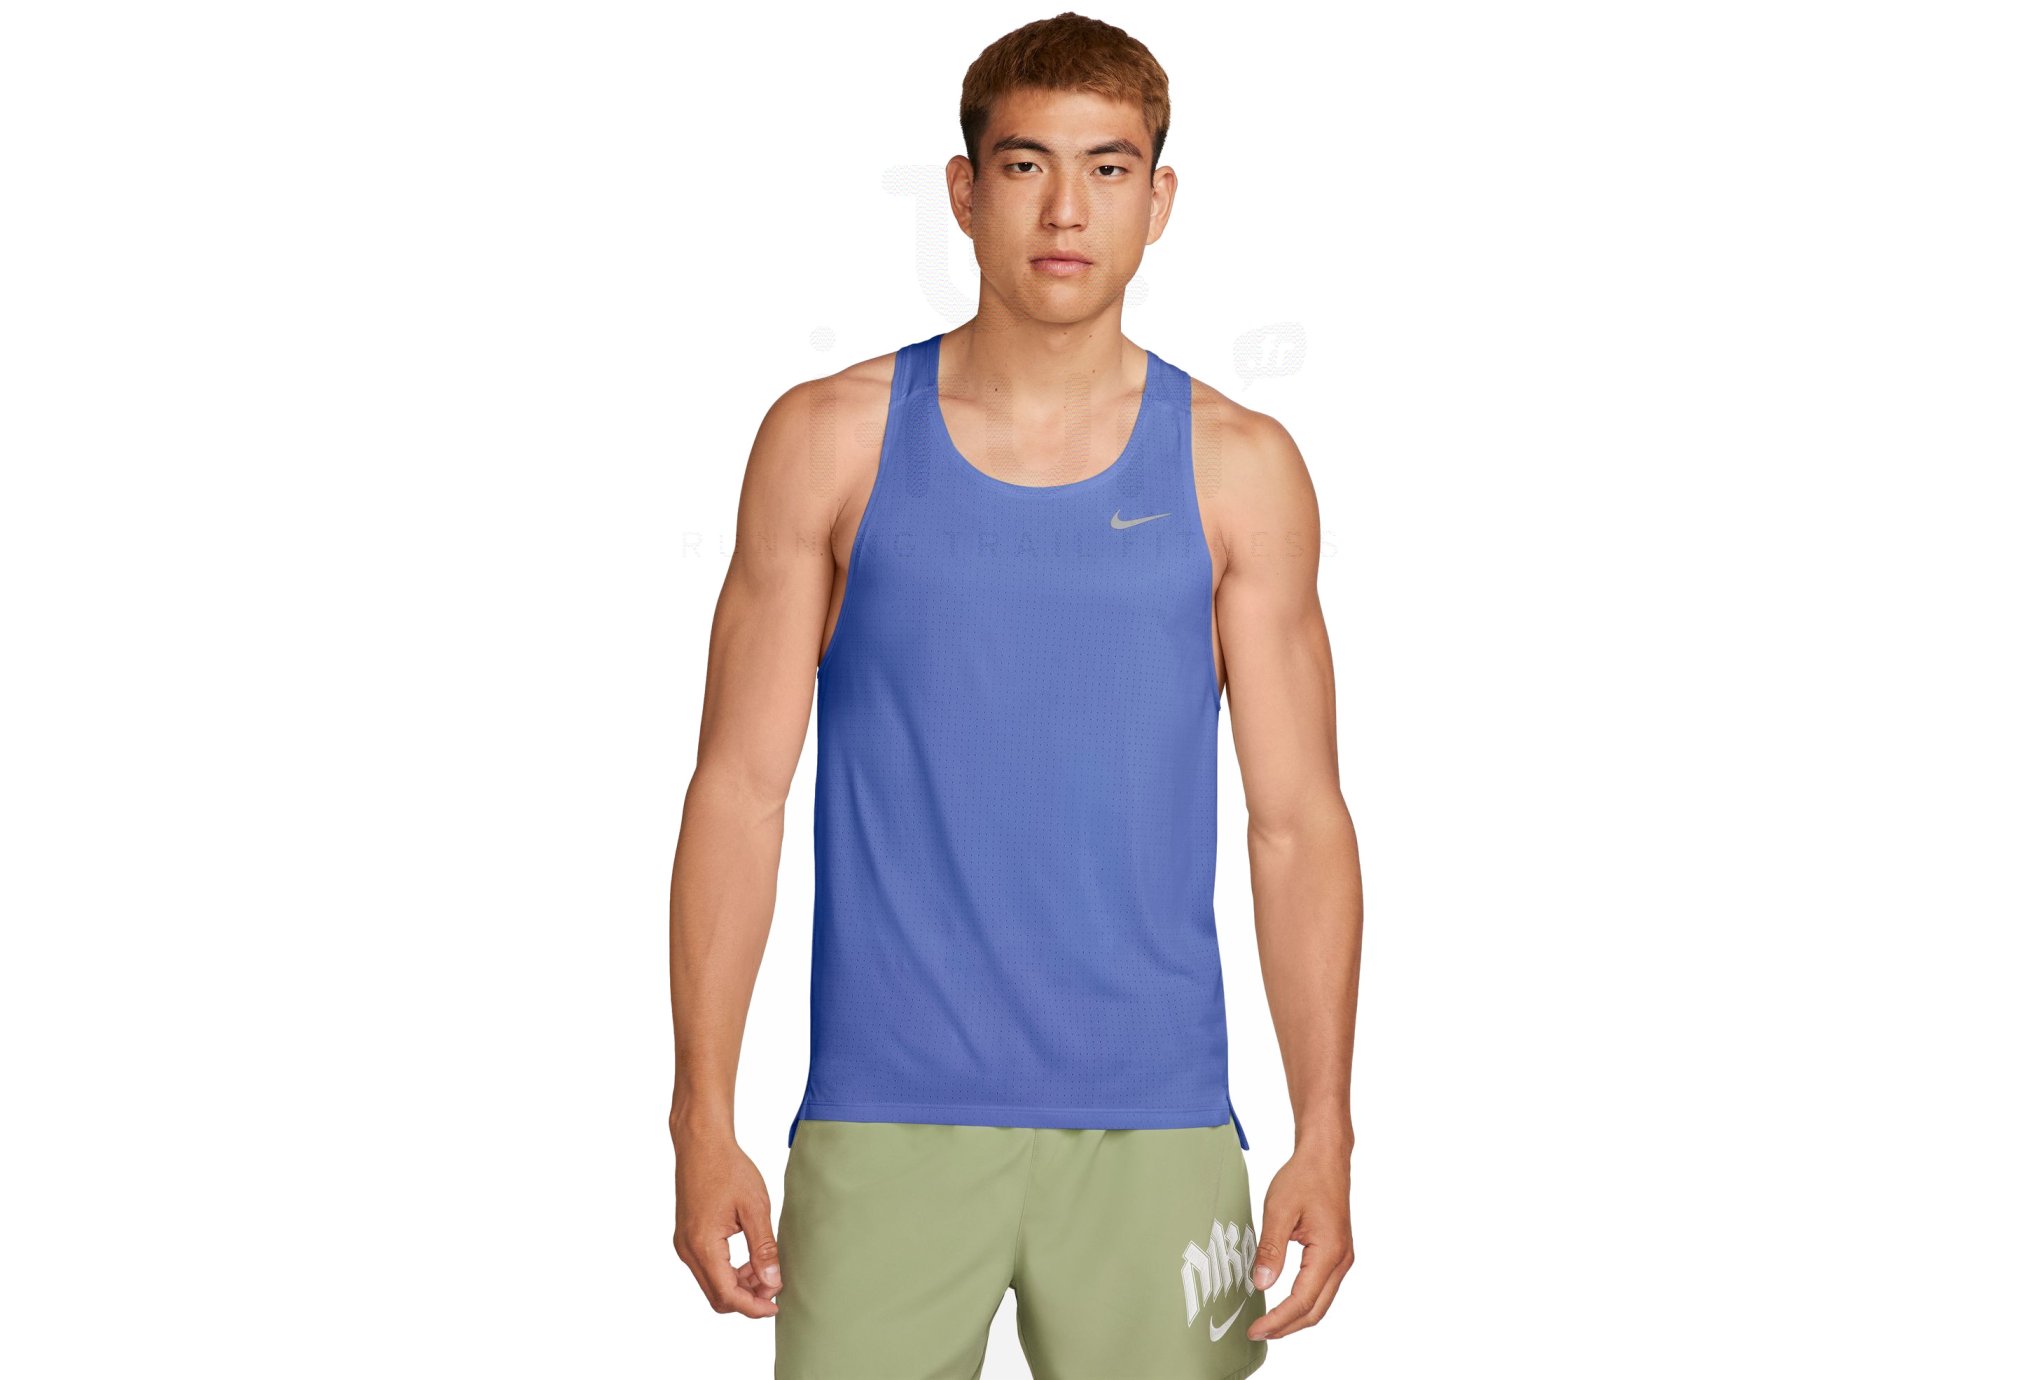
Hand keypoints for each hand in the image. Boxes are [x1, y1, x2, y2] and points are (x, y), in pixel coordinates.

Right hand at [671, 1123, 781, 1320]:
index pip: (727, 1295)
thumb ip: (764, 1248)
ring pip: (712, 1284)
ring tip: (766, 1271)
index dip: (753, 1306)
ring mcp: (684, 1245)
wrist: (701, 1144)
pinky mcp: (686, 1238)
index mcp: (703, 1245)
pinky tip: (749, 1260)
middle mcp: (688, 1251)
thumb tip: (772, 1282)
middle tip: (774, 1287)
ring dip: (738, 1286)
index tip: (776, 1306)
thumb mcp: (755, 1207)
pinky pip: (707, 1269)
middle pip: (717, 1296)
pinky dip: (728, 1272)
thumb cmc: (728, 1168)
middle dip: (747, 1299)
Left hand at [1247, 1142, 1353, 1340]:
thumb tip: (1261, 1284)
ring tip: (1267, 1324)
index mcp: (1329, 1252)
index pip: (1302, 1300)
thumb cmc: (1304, 1177)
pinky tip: (1284, 1303)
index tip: (1255, 1329)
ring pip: (1321, 1303)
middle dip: (1286, 1327)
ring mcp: (1342, 1258)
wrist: (1325, 1157)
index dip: (1277, 1319)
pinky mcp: (1336, 1253)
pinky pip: (1322, 1289)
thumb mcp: (1279, 1210)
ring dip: (1295, 1317)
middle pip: (1316, 1310)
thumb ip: (1270, 1249)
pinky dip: (1303, 1303)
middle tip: (1257, 1333)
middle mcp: (1341, 1260)